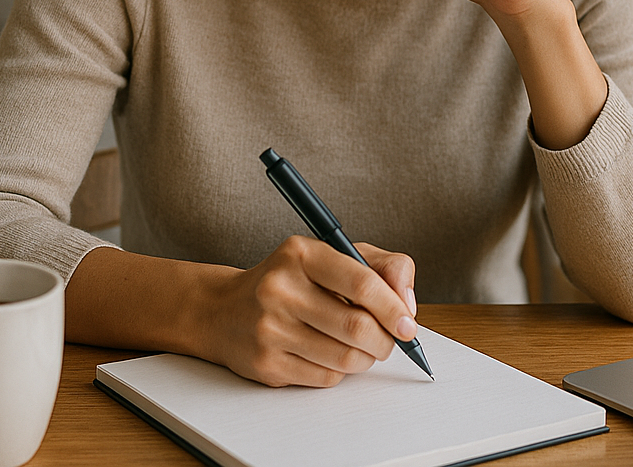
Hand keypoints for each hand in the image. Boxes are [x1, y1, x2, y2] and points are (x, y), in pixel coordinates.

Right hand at [201, 236, 417, 387]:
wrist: (224, 310)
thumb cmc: (291, 280)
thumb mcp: (334, 255)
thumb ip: (381, 266)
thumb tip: (407, 304)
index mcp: (302, 253)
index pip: (361, 282)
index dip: (393, 306)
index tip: (408, 323)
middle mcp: (281, 289)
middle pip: (357, 326)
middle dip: (385, 339)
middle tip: (391, 338)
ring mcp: (270, 329)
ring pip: (346, 358)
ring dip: (367, 357)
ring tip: (363, 346)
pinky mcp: (266, 365)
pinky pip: (326, 378)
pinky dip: (341, 371)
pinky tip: (332, 354)